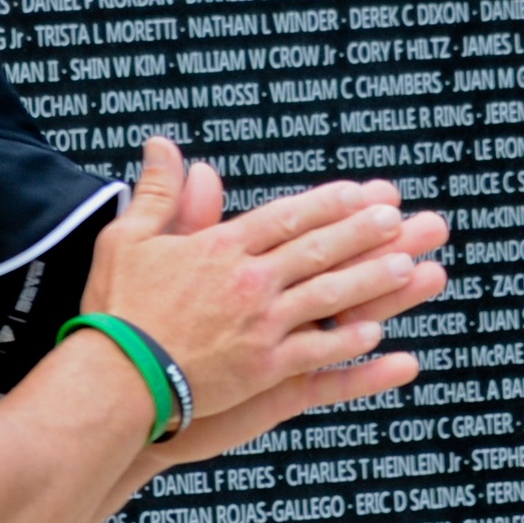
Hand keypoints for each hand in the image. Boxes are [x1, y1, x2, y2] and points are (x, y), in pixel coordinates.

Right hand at [83, 139, 446, 422]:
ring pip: (328, 297)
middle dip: (363, 233)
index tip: (361, 192)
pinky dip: (349, 344)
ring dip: (371, 281)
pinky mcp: (262, 372)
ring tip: (410, 267)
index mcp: (219, 249)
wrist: (113, 378)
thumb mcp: (127, 237)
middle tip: (401, 220)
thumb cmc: (116, 308)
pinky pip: (318, 353)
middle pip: (316, 250)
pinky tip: (379, 334)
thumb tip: (164, 144)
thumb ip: (158, 191)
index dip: (327, 204)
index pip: (285, 217)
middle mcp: (248, 283)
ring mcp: (260, 328)